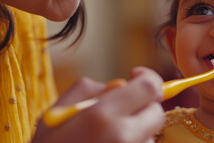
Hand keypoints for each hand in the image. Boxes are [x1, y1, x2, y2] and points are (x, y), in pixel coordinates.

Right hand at [32, 67, 164, 142]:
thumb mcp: (57, 113)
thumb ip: (89, 90)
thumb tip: (121, 84)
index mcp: (102, 115)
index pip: (149, 87)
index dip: (147, 78)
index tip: (136, 76)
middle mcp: (123, 136)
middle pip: (156, 113)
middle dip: (144, 107)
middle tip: (123, 111)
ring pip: (151, 136)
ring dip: (138, 132)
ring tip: (108, 139)